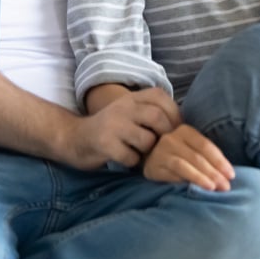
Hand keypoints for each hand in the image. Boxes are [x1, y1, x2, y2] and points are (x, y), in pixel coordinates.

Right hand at [65, 87, 180, 170]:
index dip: (174, 114)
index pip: (161, 97)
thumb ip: (152, 113)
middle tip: (163, 147)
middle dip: (165, 135)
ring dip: (148, 152)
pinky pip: (131, 157)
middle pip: (157, 117)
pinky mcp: (104, 143)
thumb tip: (184, 127)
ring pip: (147, 140)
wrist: (75, 139)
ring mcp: (112, 124)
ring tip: (141, 153)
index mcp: (131, 97)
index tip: (176, 130)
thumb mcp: (130, 113)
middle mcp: (122, 107)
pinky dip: (133, 162)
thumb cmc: (112, 130)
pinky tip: (126, 159)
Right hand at [142, 124, 235, 190]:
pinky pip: (171, 174)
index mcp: (185, 131)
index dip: (220, 161)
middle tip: (225, 187)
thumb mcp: (192, 149)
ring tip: (213, 189)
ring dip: (201, 178)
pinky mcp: (153, 167)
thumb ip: (207, 157)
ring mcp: (161, 152)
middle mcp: (171, 138)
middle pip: (197, 156)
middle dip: (214, 173)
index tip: (231, 175)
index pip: (205, 146)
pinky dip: (185, 180)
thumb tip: (227, 174)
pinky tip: (194, 188)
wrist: (149, 159)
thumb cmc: (178, 155)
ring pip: (184, 165)